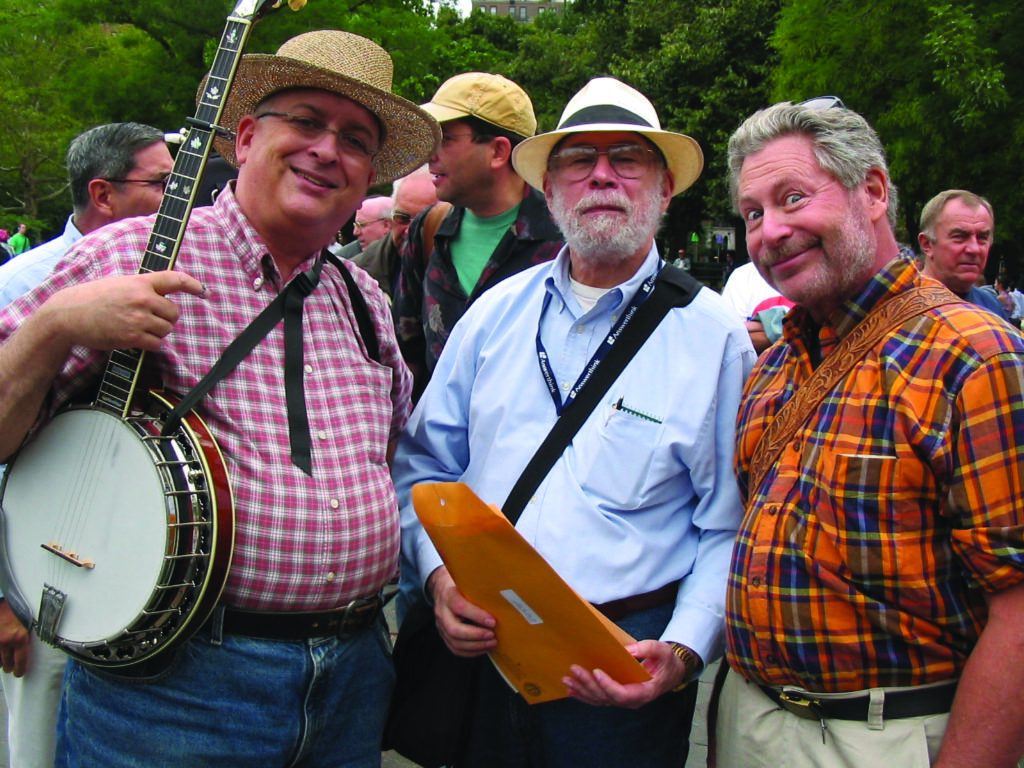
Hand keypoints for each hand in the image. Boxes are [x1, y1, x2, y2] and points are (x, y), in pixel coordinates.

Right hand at [0, 600, 30, 676]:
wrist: (4, 600)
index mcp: (20, 637)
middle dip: (9, 667)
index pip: (20, 661)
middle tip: (11, 667)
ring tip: (4, 662)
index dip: (20, 670)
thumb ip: (30, 634)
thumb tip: (44, 641)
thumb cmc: (20, 608)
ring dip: (0, 662)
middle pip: (6, 663)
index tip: (19, 673)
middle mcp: (6, 641)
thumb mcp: (30, 620)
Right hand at [40, 270, 204, 352]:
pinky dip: (151, 344)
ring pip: (167, 329)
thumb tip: (163, 296)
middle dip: (167, 318)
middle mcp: (142, 298)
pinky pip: (156, 344)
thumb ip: (142, 288)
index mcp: (140, 282)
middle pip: (174, 312)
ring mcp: (138, 318)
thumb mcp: (120, 284)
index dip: (193, 284)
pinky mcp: (131, 337)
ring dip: (158, 332)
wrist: (68, 314)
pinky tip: (138, 339)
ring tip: (140, 327)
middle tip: (151, 319)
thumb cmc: (93, 298)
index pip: (174, 279)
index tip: (204, 291)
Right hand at [426, 566, 496, 657]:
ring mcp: (440, 626)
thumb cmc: (460, 588)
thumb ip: (479, 594)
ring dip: (476, 646)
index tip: (492, 621)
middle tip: (492, 635)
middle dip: (476, 635)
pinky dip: (471, 652)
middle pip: (454, 630)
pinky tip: (483, 648)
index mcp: (449, 596)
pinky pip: (455, 649)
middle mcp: (442, 612)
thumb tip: (500, 603)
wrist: (442, 591)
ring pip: (455, 642)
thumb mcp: (468, 585)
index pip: (460, 607)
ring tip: (491, 643)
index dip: (477, 616)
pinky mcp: (443, 635)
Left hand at [562, 639, 688, 708]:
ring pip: (599, 699)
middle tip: (574, 669)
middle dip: (588, 683)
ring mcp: (623, 700)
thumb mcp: (663, 651)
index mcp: (644, 692)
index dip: (608, 685)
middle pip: (606, 697)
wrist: (670, 673)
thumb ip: (648, 649)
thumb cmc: (666, 662)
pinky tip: (571, 691)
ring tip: (567, 680)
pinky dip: (583, 695)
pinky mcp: (616, 696)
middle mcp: (631, 700)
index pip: (622, 695)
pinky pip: (598, 699)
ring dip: (582, 690)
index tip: (596, 671)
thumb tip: (628, 650)